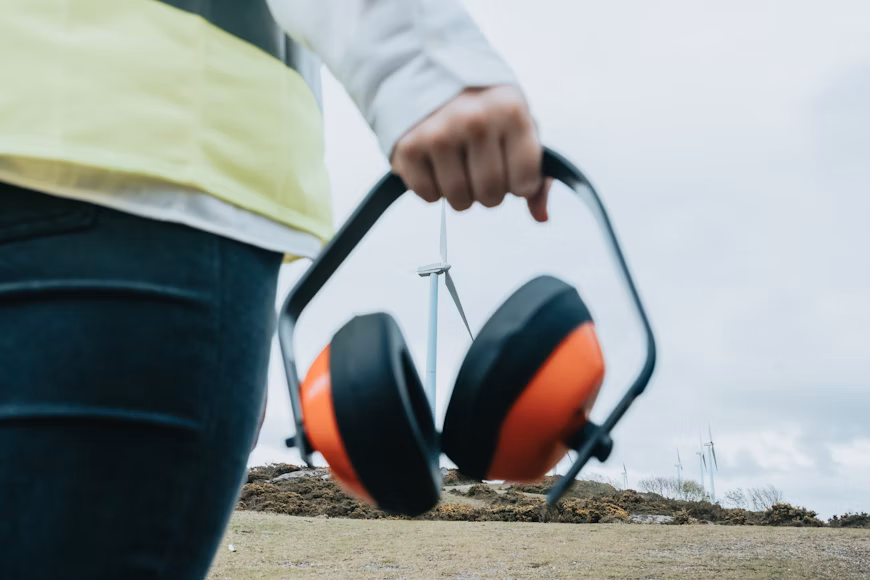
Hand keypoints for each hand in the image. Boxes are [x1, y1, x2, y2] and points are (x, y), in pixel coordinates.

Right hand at [390, 85, 550, 221]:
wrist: (432, 73)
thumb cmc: (485, 109)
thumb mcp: (519, 127)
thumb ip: (537, 174)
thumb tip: (541, 217)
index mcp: (511, 112)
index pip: (524, 182)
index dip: (519, 186)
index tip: (512, 171)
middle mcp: (475, 121)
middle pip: (490, 195)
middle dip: (489, 194)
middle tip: (481, 171)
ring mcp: (439, 134)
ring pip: (459, 201)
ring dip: (461, 195)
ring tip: (459, 168)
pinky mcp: (408, 147)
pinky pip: (428, 196)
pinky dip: (434, 190)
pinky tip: (437, 165)